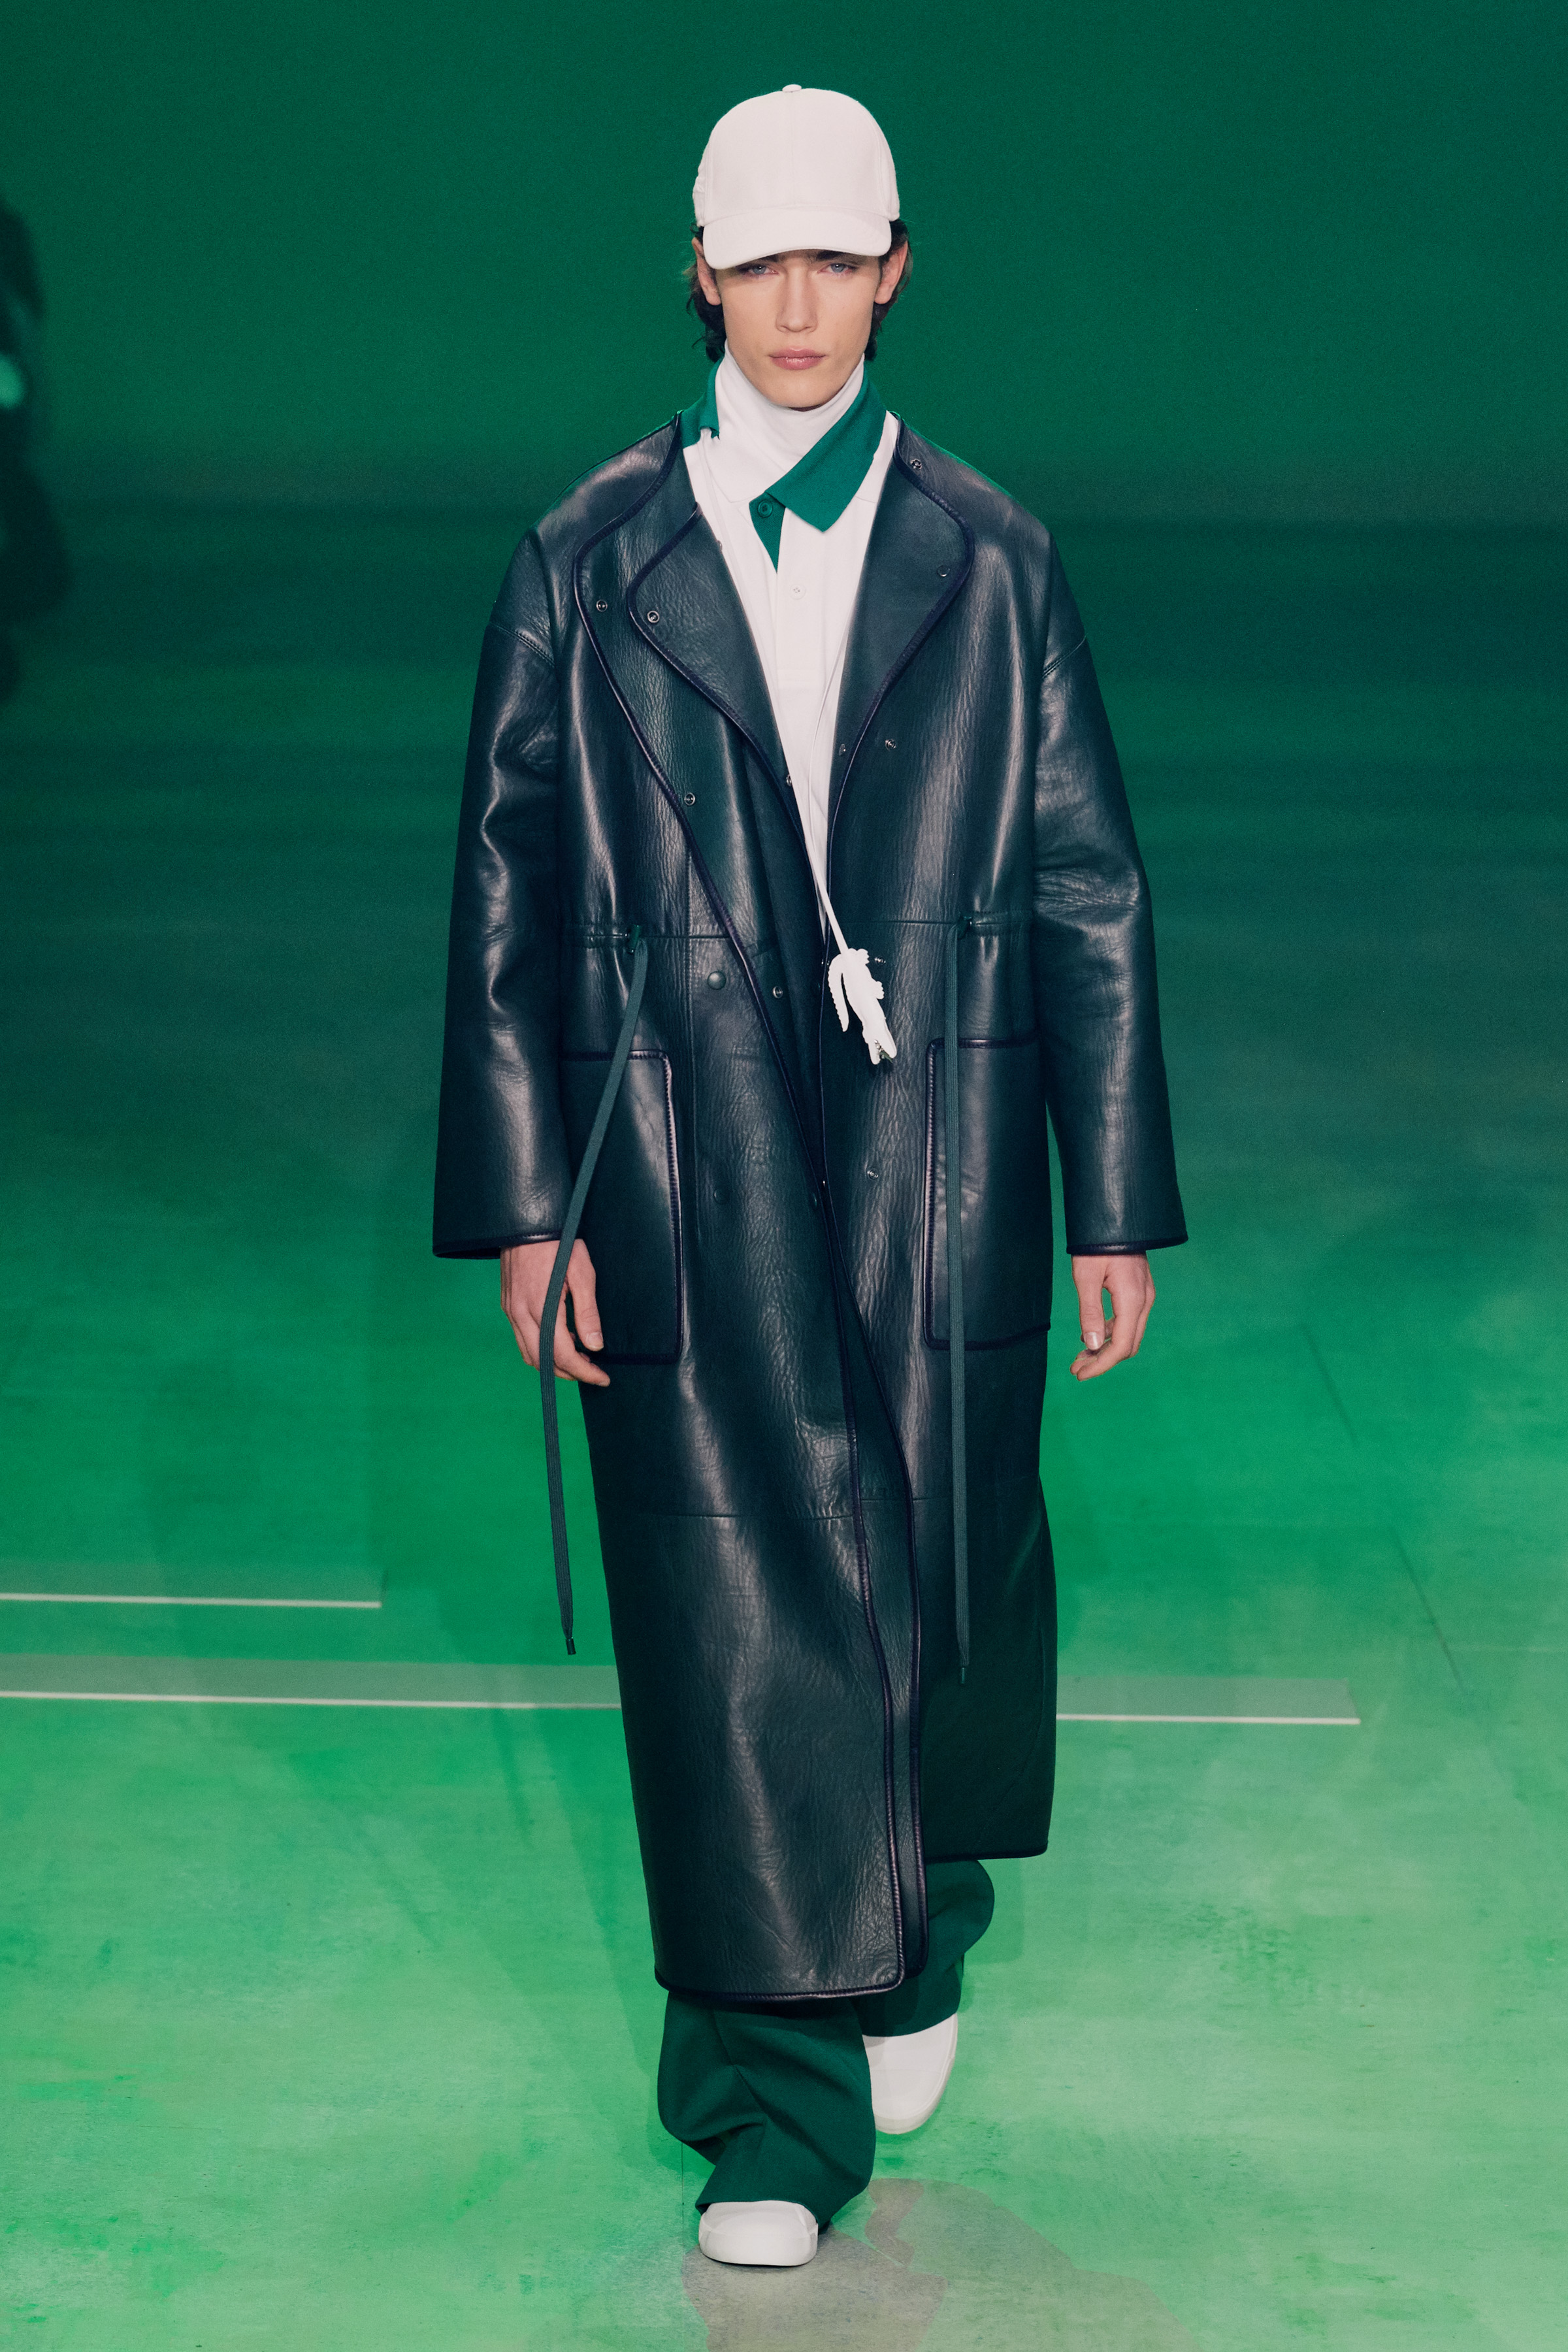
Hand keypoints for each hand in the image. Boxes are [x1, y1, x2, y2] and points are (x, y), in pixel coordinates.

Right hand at [500, 1237, 609, 1386]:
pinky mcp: (508, 1304)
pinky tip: (560, 1341)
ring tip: (578, 1359)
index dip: (584, 1372)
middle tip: (592, 1372)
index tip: (602, 1378)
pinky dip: (540, 1349)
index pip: (562, 1355)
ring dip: (552, 1364)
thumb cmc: (558, 1241)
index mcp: (541, 1307)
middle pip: (543, 1361)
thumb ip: (587, 1312)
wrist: (526, 1220)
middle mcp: (520, 1313)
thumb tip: (595, 1346)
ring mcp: (510, 1310)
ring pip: (529, 1353)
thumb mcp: (581, 1272)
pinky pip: (521, 1338)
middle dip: (569, 1373)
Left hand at [1070, 1253, 1155, 1381]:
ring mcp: (1144, 1295)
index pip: (1120, 1346)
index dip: (1101, 1365)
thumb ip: (1089, 1312)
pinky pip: (1127, 1320)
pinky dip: (1110, 1332)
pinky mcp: (1139, 1290)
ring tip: (1080, 1355)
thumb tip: (1091, 1345)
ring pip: (1128, 1334)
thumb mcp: (1086, 1277)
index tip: (1079, 1375)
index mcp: (1132, 1300)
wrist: (1114, 1216)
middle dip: (1103, 1360)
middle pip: (1127, 1345)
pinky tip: (1091, 1334)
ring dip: (1105, 1347)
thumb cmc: (1097, 1243)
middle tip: (1076, 1368)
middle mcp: (1144, 1301)